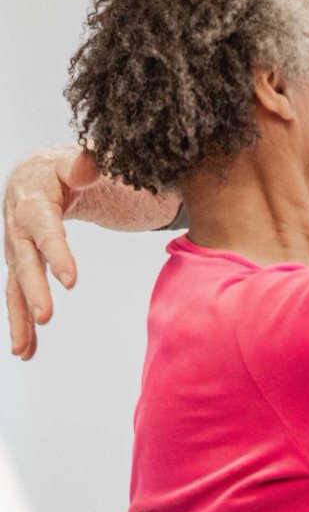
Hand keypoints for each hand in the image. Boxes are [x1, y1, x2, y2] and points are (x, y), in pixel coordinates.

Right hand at [4, 146, 99, 359]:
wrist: (33, 175)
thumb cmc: (59, 168)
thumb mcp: (72, 161)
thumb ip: (85, 162)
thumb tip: (91, 161)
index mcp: (33, 204)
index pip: (46, 231)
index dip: (57, 254)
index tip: (71, 281)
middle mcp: (18, 231)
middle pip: (25, 263)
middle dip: (34, 292)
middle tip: (47, 317)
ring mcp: (16, 250)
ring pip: (15, 287)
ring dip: (20, 318)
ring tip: (24, 349)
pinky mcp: (20, 264)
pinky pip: (18, 295)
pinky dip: (21, 321)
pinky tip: (26, 349)